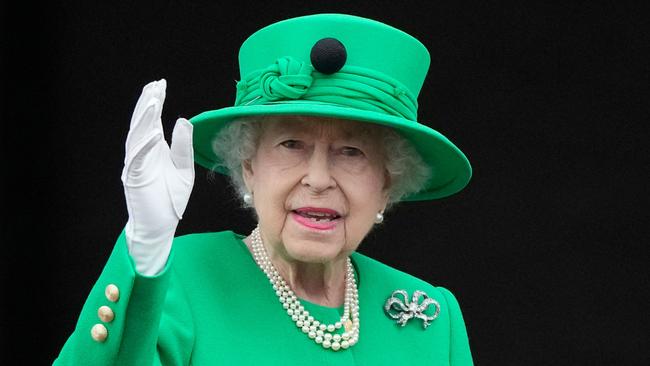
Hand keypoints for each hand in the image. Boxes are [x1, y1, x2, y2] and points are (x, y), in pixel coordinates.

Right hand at [121, 79, 194, 274]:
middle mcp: (142, 154)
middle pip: (142, 123)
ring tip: (154, 101)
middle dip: (148, 103)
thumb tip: (182, 120)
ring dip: (145, 119)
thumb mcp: (184, 168)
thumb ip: (183, 146)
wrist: (161, 225)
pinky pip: (138, 159)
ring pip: (137, 137)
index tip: (160, 84)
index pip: (152, 120)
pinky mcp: (135, 179)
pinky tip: (154, 133)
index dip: (154, 102)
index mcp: (154, 149)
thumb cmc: (170, 198)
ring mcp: (137, 165)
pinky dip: (145, 146)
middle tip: (155, 85)